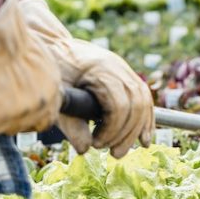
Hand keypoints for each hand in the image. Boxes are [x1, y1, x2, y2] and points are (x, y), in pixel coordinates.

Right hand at [0, 0, 61, 134]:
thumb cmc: (7, 34)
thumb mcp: (37, 56)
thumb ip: (40, 78)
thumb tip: (32, 86)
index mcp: (52, 91)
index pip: (47, 118)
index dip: (32, 116)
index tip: (19, 110)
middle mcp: (37, 107)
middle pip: (25, 126)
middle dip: (11, 118)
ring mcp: (15, 115)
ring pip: (1, 128)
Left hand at [19, 0, 153, 157]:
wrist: (55, 44)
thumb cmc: (53, 70)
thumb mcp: (58, 97)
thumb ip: (70, 124)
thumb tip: (85, 149)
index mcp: (100, 70)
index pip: (119, 106)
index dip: (112, 130)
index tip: (96, 144)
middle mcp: (118, 67)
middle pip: (136, 106)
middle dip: (126, 135)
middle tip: (112, 154)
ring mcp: (125, 70)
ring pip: (144, 103)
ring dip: (137, 131)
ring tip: (121, 151)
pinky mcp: (126, 75)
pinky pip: (144, 99)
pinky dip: (146, 120)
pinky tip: (144, 139)